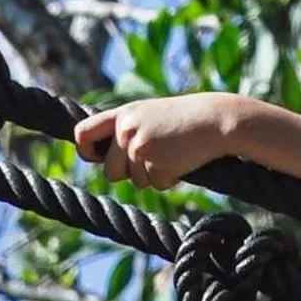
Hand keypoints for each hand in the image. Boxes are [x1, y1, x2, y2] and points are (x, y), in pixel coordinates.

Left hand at [72, 93, 243, 189]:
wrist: (218, 119)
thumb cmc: (186, 119)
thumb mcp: (151, 115)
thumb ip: (127, 130)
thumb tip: (105, 160)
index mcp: (123, 114)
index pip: (82, 133)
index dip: (85, 151)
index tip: (96, 158)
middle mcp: (126, 130)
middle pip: (110, 171)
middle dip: (127, 174)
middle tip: (151, 161)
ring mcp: (140, 149)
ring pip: (136, 181)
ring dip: (153, 175)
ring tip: (174, 153)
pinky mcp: (157, 166)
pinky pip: (157, 185)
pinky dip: (171, 179)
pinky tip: (184, 160)